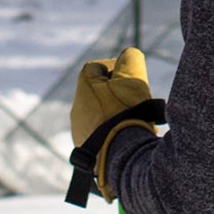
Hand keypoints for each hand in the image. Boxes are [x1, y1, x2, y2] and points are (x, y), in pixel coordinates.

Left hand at [68, 47, 159, 201]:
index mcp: (83, 87)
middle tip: (136, 99)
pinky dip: (114, 132)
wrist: (121, 157)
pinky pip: (101, 135)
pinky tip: (128, 137)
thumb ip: (130, 59)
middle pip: (99, 92)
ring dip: (116, 113)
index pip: (96, 68)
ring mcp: (80, 131)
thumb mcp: (132, 78)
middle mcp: (77, 108)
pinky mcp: (87, 150)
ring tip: (135, 120)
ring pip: (99, 114)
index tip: (131, 78)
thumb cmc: (126, 113)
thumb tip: (128, 56)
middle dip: (117, 93)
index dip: (116, 68)